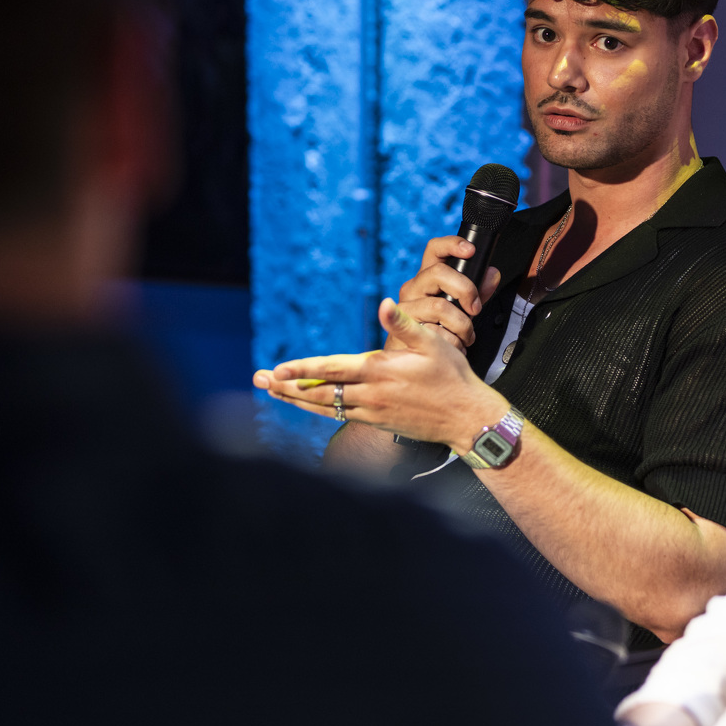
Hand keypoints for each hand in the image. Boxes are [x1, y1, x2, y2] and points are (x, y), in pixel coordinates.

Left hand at [254, 298, 504, 447]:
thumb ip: (403, 323)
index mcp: (378, 372)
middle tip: (259, 380)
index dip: (301, 370)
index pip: (330, 370)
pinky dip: (317, 409)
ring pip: (324, 407)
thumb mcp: (432, 343)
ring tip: (272, 392)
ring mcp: (370, 412)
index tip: (276, 369)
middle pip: (318, 392)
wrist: (466, 418)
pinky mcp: (375, 422)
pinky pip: (338, 416)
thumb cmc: (452, 377)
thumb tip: (384, 303)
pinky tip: (306, 404)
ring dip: (295, 399)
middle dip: (285, 386)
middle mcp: (369, 395)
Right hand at [390, 236, 504, 349]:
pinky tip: (455, 345)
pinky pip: (435, 332)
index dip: (452, 244)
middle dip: (465, 289)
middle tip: (475, 308)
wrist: (414, 357)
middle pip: (438, 273)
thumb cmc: (437, 327)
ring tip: (466, 336)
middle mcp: (413, 287)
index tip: (470, 250)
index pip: (435, 249)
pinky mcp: (403, 327)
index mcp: (427, 277)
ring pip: (439, 306)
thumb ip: (477, 291)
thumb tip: (493, 274)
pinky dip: (452, 342)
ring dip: (462, 325)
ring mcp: (406, 306)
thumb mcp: (460, 307)